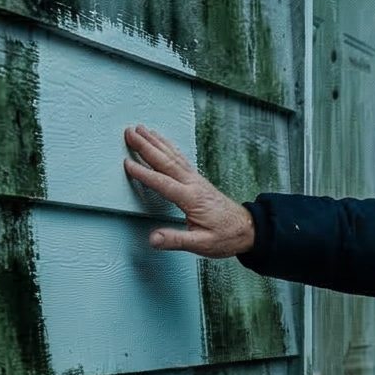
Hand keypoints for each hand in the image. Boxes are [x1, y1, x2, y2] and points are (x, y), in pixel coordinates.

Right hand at [122, 125, 257, 257]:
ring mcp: (196, 179)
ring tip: (140, 129)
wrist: (248, 229)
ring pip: (172, 156)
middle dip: (146, 146)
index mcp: (192, 199)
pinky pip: (180, 158)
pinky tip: (161, 140)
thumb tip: (153, 239)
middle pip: (166, 162)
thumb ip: (176, 240)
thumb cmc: (225, 236)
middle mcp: (193, 184)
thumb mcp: (202, 244)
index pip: (163, 183)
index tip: (127, 163)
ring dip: (155, 141)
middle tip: (129, 132)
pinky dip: (168, 147)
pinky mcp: (198, 179)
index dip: (144, 173)